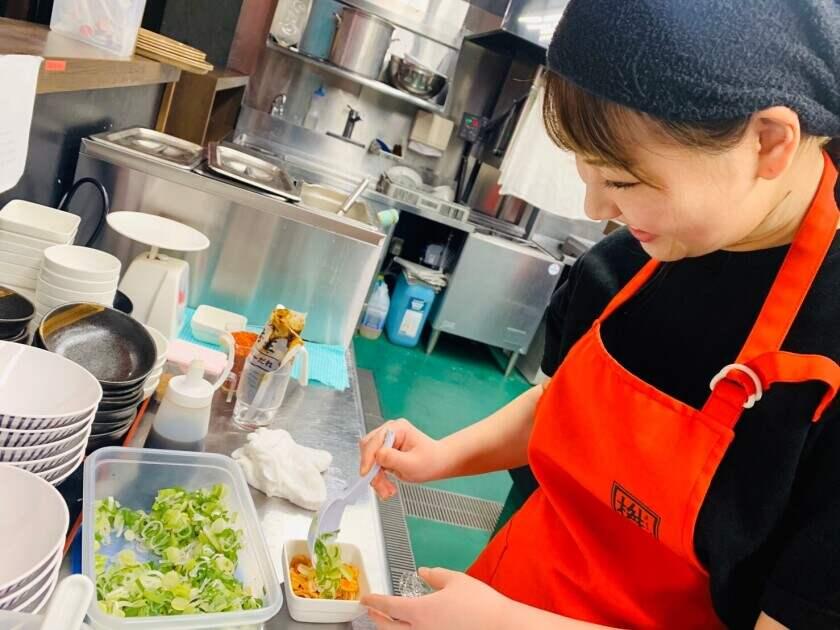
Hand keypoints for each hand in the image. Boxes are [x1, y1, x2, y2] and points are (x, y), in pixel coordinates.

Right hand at [359, 420, 444, 498]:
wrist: (438, 464)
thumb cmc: (430, 461)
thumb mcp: (412, 464)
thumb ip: (393, 459)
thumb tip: (376, 455)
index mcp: (397, 428)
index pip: (375, 442)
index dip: (369, 458)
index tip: (366, 474)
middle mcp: (390, 431)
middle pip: (368, 449)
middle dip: (372, 470)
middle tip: (381, 486)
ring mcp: (386, 441)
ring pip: (369, 459)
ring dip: (375, 477)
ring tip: (387, 490)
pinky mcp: (385, 452)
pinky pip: (374, 465)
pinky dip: (378, 477)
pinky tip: (387, 486)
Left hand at [362, 567, 512, 629]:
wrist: (500, 627)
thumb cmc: (479, 603)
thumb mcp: (456, 580)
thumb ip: (436, 575)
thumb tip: (423, 572)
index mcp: (420, 611)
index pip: (388, 606)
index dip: (374, 600)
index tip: (365, 597)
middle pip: (388, 627)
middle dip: (377, 618)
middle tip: (371, 610)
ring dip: (390, 628)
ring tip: (387, 620)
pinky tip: (413, 627)